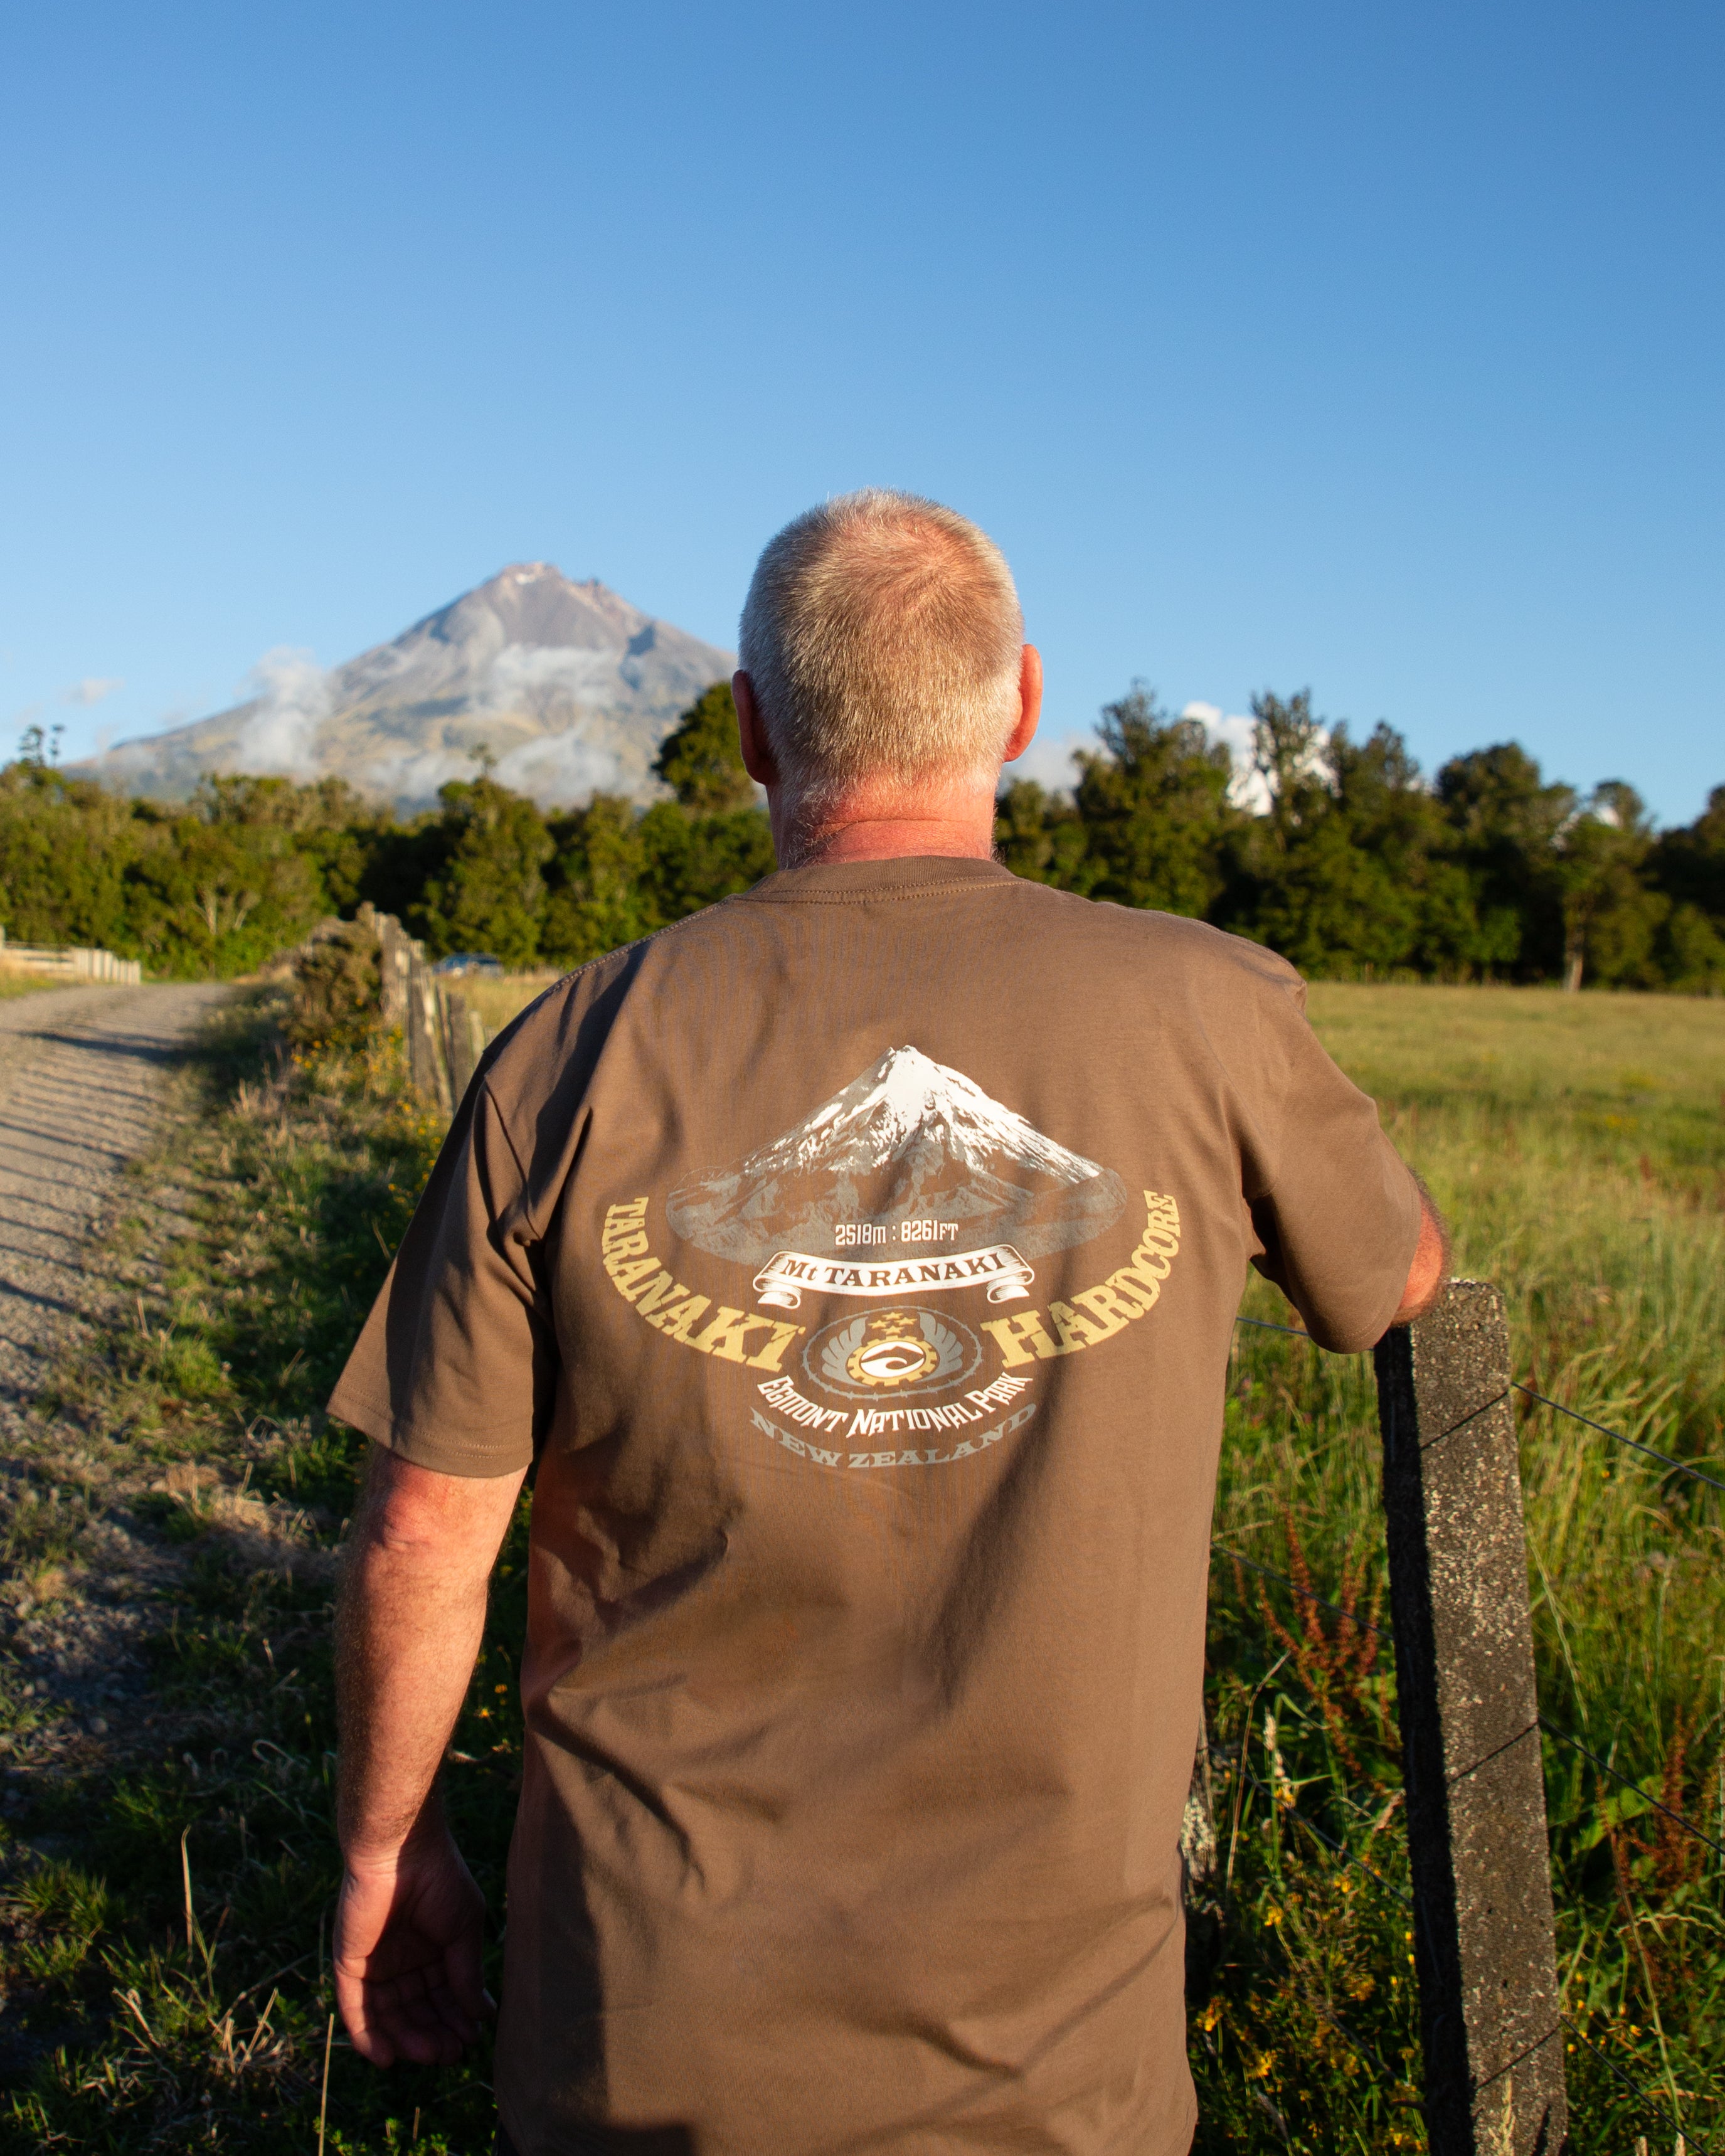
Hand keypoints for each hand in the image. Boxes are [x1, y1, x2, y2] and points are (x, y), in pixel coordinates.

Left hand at [333, 1825, 493, 2066]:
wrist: (401, 1851)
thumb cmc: (440, 1880)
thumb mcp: (464, 1929)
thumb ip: (467, 1973)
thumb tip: (484, 2016)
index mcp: (433, 1951)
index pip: (444, 1996)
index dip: (457, 2019)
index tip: (471, 2039)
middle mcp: (404, 1962)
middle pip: (417, 2011)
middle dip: (434, 2034)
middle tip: (450, 2054)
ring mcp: (376, 1965)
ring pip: (389, 2017)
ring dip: (406, 2040)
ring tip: (428, 2054)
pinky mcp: (349, 1966)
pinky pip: (356, 2009)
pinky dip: (368, 2037)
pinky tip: (387, 2057)